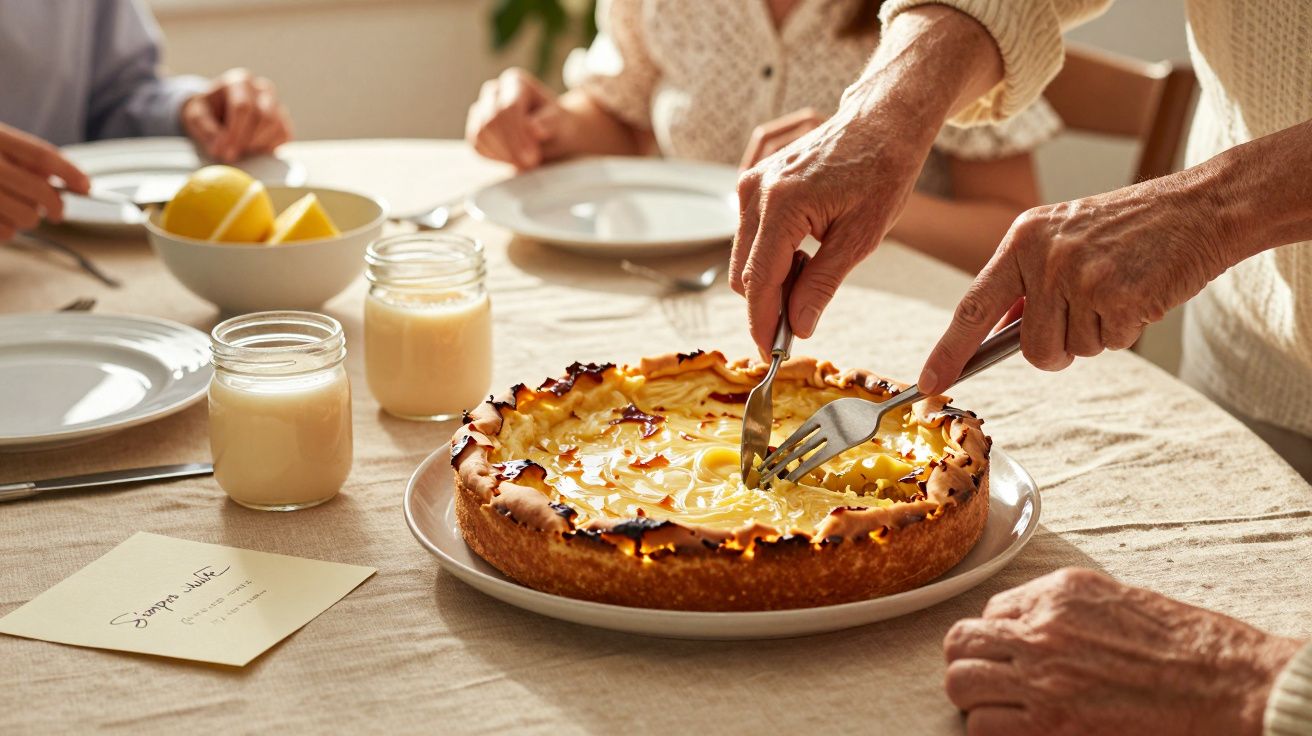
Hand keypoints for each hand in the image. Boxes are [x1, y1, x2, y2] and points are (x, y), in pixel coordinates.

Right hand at [0, 123, 89, 240]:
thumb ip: (19, 157)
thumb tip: (57, 182)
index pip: (41, 155)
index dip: (70, 172)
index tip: (86, 186)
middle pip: (41, 192)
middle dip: (56, 206)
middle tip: (57, 211)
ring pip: (27, 217)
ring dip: (29, 219)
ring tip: (16, 212)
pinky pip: (5, 233)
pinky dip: (7, 231)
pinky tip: (0, 220)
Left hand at [181, 68, 292, 163]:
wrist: (220, 111)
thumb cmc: (208, 111)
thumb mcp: (196, 115)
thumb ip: (205, 129)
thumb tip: (220, 149)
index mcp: (240, 82)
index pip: (243, 106)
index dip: (234, 132)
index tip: (224, 151)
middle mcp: (262, 90)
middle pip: (264, 116)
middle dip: (247, 140)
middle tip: (232, 156)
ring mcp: (277, 105)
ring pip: (276, 127)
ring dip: (257, 145)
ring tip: (239, 150)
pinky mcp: (284, 122)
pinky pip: (284, 136)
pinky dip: (269, 148)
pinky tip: (252, 151)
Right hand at [466, 68, 564, 170]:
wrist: (550, 135)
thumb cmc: (557, 126)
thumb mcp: (561, 123)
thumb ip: (549, 123)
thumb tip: (534, 129)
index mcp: (515, 82)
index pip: (509, 107)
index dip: (519, 135)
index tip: (533, 157)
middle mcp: (494, 91)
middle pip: (491, 119)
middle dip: (510, 146)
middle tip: (529, 165)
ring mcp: (481, 109)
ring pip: (480, 132)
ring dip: (502, 154)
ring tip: (525, 165)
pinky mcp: (476, 129)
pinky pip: (477, 144)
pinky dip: (494, 157)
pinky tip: (513, 161)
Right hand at [730, 98, 939, 353]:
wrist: (881, 122)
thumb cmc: (881, 170)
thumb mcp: (861, 237)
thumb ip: (823, 284)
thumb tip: (798, 326)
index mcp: (783, 204)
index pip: (759, 281)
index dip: (763, 323)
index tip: (770, 354)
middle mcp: (756, 192)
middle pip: (744, 274)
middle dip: (770, 303)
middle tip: (808, 313)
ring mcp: (751, 185)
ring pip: (745, 259)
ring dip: (774, 279)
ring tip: (817, 268)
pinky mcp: (754, 184)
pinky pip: (752, 237)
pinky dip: (773, 256)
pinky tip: (807, 250)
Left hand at [918, 177, 1242, 394]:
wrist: (1199, 208)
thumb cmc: (1130, 229)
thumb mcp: (1063, 236)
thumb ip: (1028, 280)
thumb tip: (999, 332)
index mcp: (1022, 238)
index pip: (972, 306)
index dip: (949, 350)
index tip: (929, 383)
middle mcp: (1044, 257)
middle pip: (1029, 348)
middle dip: (1057, 348)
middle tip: (1088, 313)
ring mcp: (1080, 276)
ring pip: (1071, 350)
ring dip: (1096, 336)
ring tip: (1117, 292)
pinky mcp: (1118, 296)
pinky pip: (1110, 344)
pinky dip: (1126, 330)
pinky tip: (1139, 294)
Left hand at [944, 568, 1302, 735]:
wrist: (1226, 686)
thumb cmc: (1188, 648)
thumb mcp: (1118, 602)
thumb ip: (1066, 611)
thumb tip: (1027, 627)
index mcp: (1059, 592)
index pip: (992, 612)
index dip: (999, 638)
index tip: (1011, 656)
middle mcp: (1041, 628)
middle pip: (961, 642)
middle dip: (969, 662)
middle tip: (986, 681)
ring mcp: (1042, 676)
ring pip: (961, 683)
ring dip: (973, 696)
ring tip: (996, 708)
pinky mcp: (1050, 722)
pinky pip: (984, 727)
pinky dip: (991, 730)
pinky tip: (1015, 730)